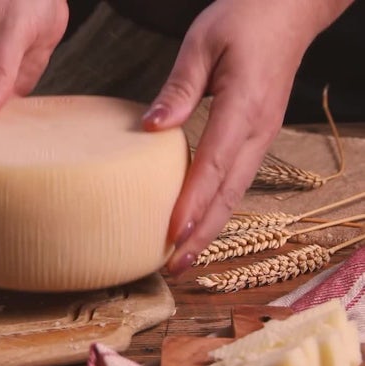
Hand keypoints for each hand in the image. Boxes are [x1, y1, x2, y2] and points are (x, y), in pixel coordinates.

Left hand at [141, 0, 353, 274]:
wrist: (288, 9)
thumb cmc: (244, 19)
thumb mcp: (202, 43)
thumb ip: (179, 87)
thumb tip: (151, 127)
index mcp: (244, 106)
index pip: (215, 164)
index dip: (193, 202)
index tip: (171, 233)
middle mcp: (257, 129)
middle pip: (229, 193)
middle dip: (201, 233)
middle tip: (173, 266)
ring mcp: (260, 135)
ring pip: (236, 192)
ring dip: (210, 228)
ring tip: (182, 256)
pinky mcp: (255, 135)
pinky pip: (237, 180)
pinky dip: (217, 207)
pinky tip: (198, 221)